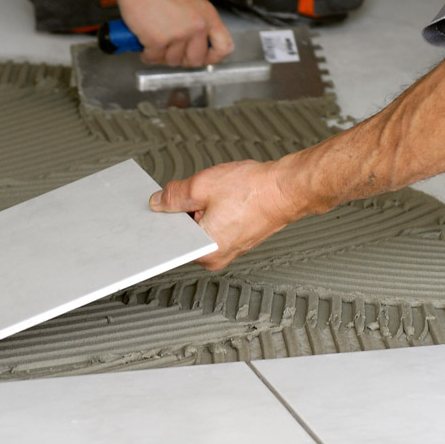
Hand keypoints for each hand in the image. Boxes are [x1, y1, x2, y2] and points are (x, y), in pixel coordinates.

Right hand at [115, 0, 232, 67]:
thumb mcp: (193, 0)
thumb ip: (200, 21)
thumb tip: (201, 41)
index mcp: (208, 16)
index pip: (223, 47)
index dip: (214, 57)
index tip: (205, 58)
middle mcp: (196, 27)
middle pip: (195, 60)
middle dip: (182, 59)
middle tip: (172, 51)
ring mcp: (177, 35)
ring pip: (172, 61)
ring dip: (162, 55)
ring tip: (156, 41)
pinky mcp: (157, 40)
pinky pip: (153, 59)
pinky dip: (147, 54)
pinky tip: (145, 43)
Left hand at [148, 159, 299, 270]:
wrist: (286, 188)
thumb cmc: (254, 191)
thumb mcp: (201, 186)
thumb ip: (173, 196)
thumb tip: (159, 202)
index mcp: (205, 251)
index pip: (171, 237)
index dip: (166, 215)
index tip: (165, 202)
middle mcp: (216, 257)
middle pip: (186, 232)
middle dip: (185, 211)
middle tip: (199, 194)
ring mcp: (229, 249)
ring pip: (201, 227)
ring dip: (202, 209)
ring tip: (219, 195)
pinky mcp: (238, 239)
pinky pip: (216, 226)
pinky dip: (216, 211)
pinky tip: (226, 198)